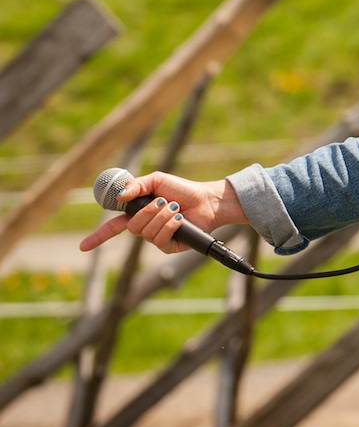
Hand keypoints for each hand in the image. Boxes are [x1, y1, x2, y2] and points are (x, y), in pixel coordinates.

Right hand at [78, 170, 245, 255]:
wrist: (206, 200)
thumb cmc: (182, 190)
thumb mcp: (157, 180)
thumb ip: (137, 186)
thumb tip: (120, 197)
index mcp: (138, 213)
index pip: (113, 227)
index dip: (98, 237)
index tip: (83, 246)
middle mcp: (145, 227)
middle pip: (131, 227)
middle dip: (148, 212)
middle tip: (164, 201)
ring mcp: (156, 238)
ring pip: (146, 232)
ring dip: (162, 216)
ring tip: (175, 208)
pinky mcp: (169, 246)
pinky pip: (160, 239)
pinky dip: (169, 226)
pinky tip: (179, 219)